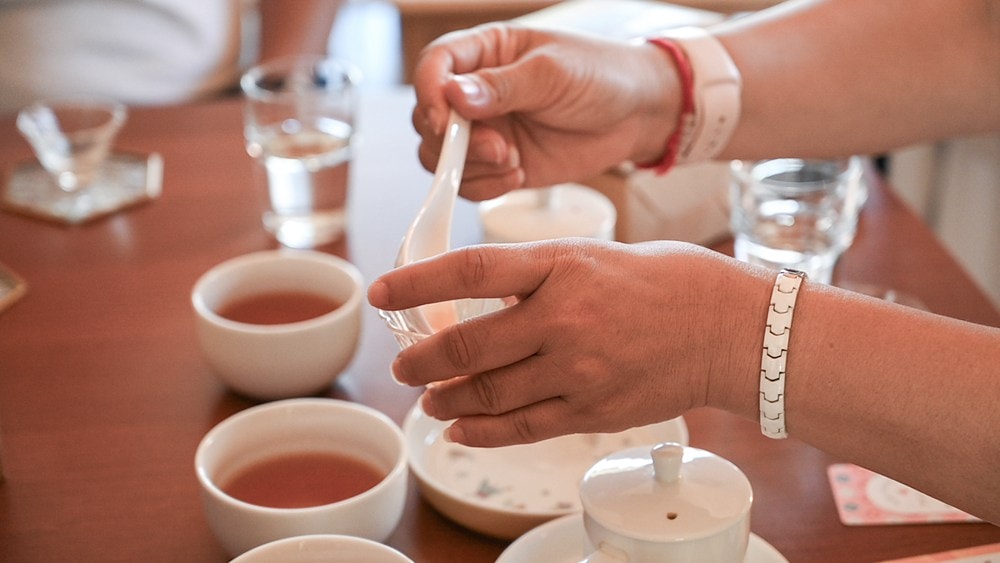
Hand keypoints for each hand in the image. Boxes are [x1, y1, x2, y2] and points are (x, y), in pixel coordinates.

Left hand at [368, 239, 768, 446]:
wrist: (726, 327)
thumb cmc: (662, 281)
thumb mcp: (591, 256)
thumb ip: (534, 279)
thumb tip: (476, 303)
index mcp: (561, 265)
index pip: (470, 271)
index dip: (417, 283)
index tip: (382, 293)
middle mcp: (563, 317)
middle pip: (468, 345)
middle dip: (423, 360)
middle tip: (404, 365)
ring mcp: (578, 368)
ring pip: (488, 393)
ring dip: (447, 399)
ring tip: (430, 400)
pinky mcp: (593, 409)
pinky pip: (523, 427)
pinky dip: (483, 432)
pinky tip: (461, 431)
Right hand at [410, 23, 680, 200]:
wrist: (636, 116)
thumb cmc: (600, 75)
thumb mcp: (552, 73)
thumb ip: (501, 86)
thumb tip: (453, 96)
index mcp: (484, 53)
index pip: (435, 66)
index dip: (430, 93)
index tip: (445, 119)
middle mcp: (475, 93)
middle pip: (428, 118)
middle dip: (453, 140)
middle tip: (495, 147)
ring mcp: (485, 132)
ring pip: (440, 156)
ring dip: (468, 166)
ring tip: (513, 161)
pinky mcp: (499, 165)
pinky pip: (468, 183)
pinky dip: (484, 187)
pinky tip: (518, 176)